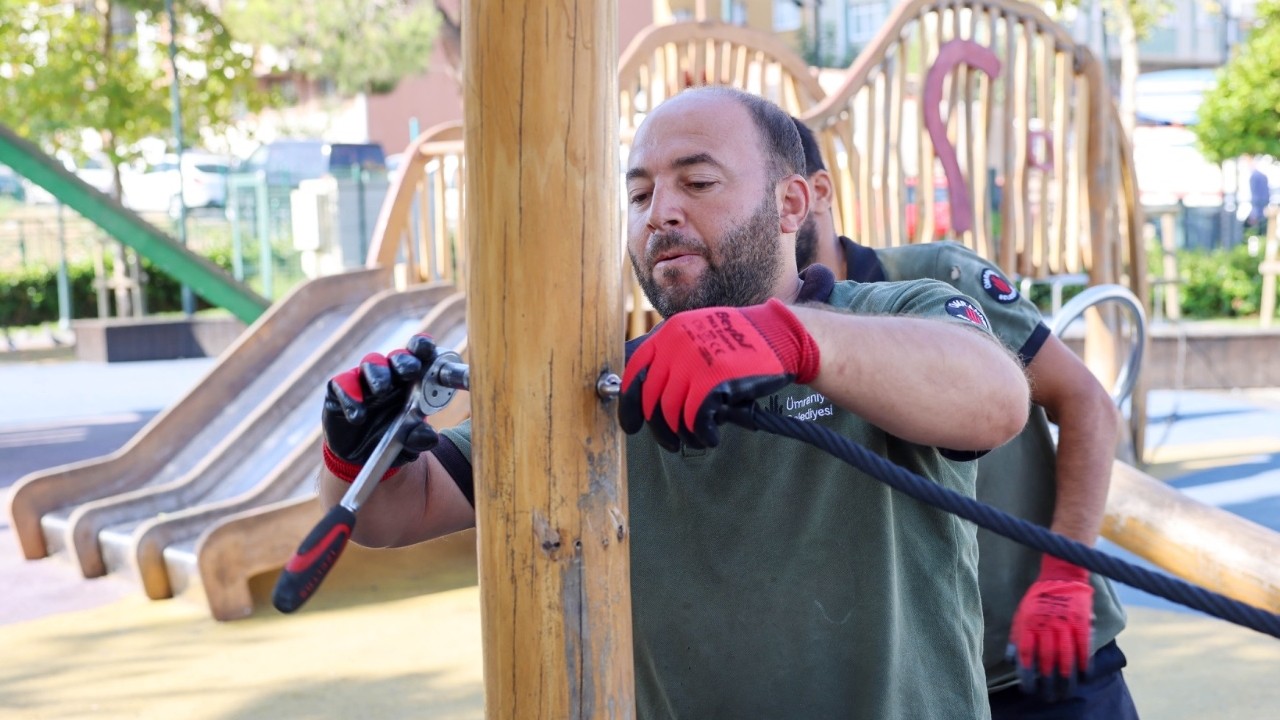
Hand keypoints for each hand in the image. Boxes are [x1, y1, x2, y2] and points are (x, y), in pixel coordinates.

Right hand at [322, 334, 440, 481]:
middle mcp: (391, 374)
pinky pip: (343, 382)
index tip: (438, 363)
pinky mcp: (341, 388)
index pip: (423, 356)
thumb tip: (429, 437)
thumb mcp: (408, 443)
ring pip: (372, 363)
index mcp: (414, 380)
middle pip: (399, 356)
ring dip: (378, 374)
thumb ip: (418, 438)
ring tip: (381, 390)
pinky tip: (358, 415)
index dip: (428, 352)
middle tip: (411, 371)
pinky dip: (350, 396)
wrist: (360, 456)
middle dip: (406, 361)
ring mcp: (365, 378)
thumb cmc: (391, 439)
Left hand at [619, 298, 819, 449]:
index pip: (634, 371)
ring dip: (680, 433)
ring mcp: (694, 361)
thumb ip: (672, 353)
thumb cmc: (740, 340)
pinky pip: (695, 417)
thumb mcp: (698, 333)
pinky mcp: (715, 380)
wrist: (779, 334)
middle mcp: (675, 344)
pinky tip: (711, 438)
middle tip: (668, 442)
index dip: (628, 403)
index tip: (632, 424)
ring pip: (670, 411)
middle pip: (650, 397)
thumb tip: (645, 391)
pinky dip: (701, 433)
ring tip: (694, 439)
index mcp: (668, 332)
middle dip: (657, 427)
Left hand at [1008, 555, 1094, 700]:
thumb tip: (1012, 660)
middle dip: (1048, 682)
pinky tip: (1083, 676)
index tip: (1028, 689)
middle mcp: (1046, 626)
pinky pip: (1084, 646)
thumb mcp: (1021, 614)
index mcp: (1029, 624)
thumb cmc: (1038, 598)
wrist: (1061, 575)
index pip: (1026, 655)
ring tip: (1066, 693)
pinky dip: (1084, 663)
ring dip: (1066, 678)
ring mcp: (1065, 624)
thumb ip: (1017, 637)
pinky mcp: (1081, 622)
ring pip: (1066, 657)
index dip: (1027, 675)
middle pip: (1047, 660)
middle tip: (1050, 698)